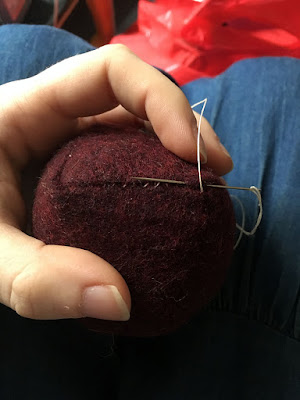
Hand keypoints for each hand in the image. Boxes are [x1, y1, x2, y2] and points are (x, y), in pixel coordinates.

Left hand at [0, 44, 232, 321]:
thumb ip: (37, 279)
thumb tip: (120, 300)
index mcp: (26, 110)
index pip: (110, 73)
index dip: (162, 101)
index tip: (195, 154)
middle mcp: (56, 118)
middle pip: (136, 101)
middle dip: (186, 131)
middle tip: (216, 177)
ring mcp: (73, 145)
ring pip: (138, 133)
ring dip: (178, 157)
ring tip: (206, 192)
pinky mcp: (82, 173)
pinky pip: (129, 166)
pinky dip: (158, 183)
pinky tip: (173, 212)